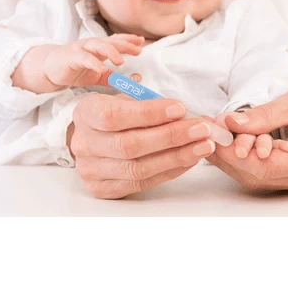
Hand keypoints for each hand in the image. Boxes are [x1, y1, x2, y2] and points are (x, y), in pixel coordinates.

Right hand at [45, 34, 143, 87]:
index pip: (116, 40)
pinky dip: (93, 62)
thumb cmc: (75, 69)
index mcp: (99, 48)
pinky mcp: (71, 57)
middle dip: (125, 44)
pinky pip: (84, 58)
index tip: (142, 42)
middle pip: (111, 41)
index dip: (129, 40)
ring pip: (98, 45)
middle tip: (138, 50)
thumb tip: (131, 82)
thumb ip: (112, 77)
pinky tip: (101, 68)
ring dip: (110, 51)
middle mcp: (92, 45)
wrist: (50, 68)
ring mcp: (81, 49)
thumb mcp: (97, 75)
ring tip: (120, 61)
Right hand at [70, 93, 215, 198]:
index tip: (180, 108)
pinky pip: (142, 183)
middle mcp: (84, 144)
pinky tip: (190, 159)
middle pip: (129, 145)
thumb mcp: (123, 98)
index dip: (149, 113)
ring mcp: (91, 170)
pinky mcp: (103, 189)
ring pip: (138, 168)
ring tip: (204, 146)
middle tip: (202, 129)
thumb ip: (147, 102)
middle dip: (171, 136)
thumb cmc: (115, 114)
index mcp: (86, 113)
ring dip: (177, 156)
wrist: (93, 139)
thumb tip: (185, 112)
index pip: (114, 115)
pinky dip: (170, 170)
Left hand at [207, 64, 287, 190]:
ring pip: (260, 175)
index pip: (265, 167)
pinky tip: (233, 140)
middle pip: (259, 176)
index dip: (234, 153)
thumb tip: (230, 124)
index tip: (212, 135)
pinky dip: (247, 156)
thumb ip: (262, 117)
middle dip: (230, 155)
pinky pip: (267, 169)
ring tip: (218, 134)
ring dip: (236, 156)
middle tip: (209, 133)